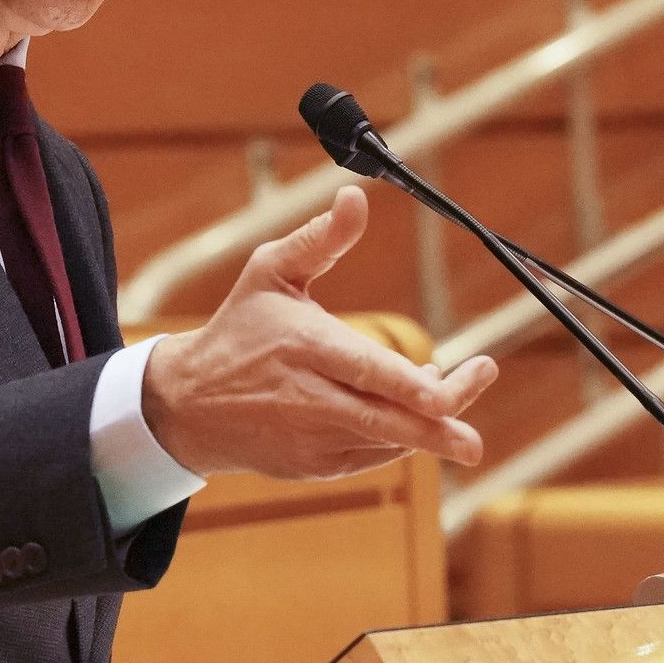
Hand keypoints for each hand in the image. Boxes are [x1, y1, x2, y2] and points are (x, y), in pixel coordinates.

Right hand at [143, 186, 497, 479]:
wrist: (188, 406)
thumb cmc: (239, 328)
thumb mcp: (270, 272)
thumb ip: (319, 239)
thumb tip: (356, 197)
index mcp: (303, 346)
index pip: (364, 370)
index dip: (409, 385)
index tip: (446, 383)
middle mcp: (308, 398)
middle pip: (387, 419)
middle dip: (439, 424)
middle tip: (475, 435)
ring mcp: (312, 438)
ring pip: (386, 442)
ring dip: (427, 429)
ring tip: (451, 398)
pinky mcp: (313, 465)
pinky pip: (371, 456)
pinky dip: (397, 438)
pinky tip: (412, 412)